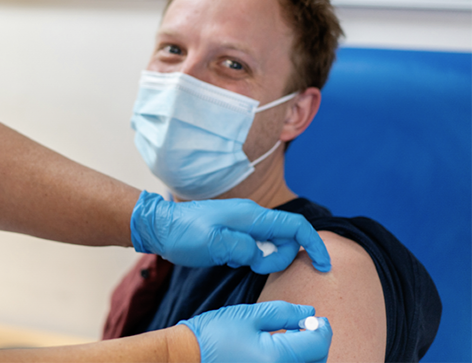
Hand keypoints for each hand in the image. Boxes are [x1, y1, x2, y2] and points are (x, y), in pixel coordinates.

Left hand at [129, 191, 330, 272]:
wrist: (159, 227)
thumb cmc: (183, 234)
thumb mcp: (214, 243)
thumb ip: (244, 248)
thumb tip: (260, 253)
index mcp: (251, 216)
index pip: (295, 226)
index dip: (314, 244)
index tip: (323, 265)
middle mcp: (251, 216)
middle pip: (286, 238)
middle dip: (279, 258)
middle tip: (253, 267)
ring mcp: (243, 224)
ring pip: (270, 244)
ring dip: (263, 259)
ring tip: (235, 261)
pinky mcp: (235, 233)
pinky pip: (255, 247)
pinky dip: (251, 257)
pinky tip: (229, 259)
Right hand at [179, 302, 331, 362]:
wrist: (189, 356)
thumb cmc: (214, 333)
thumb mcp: (249, 315)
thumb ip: (284, 313)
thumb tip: (310, 314)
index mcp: (276, 357)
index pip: (318, 344)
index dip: (323, 329)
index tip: (319, 319)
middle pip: (317, 361)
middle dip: (317, 343)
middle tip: (305, 327)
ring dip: (307, 355)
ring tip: (292, 338)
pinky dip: (292, 361)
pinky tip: (280, 351)